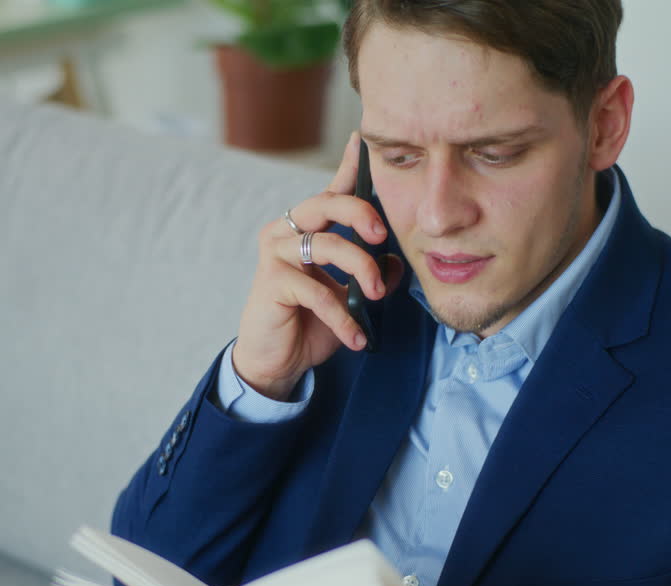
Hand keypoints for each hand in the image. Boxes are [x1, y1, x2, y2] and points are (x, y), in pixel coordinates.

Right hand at [231, 132, 402, 400]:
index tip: (365, 139)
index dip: (350, 165)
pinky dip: (342, 316)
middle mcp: (288, 232)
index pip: (332, 191)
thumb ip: (373, 274)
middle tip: (383, 236)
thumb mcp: (350, 297)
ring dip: (360, 270)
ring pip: (326, 244)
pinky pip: (316, 291)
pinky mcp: (272, 282)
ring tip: (376, 298)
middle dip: (361, 213)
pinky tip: (356, 337)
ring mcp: (277, 254)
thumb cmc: (311, 324)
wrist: (277, 361)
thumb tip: (398, 262)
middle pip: (326, 203)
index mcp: (308, 229)